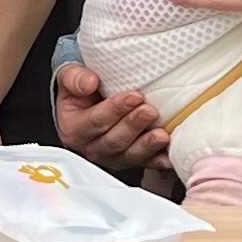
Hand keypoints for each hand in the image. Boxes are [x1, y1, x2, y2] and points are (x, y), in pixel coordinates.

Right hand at [55, 56, 171, 175]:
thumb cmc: (81, 90)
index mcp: (73, 129)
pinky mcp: (131, 161)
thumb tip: (90, 82)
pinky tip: (171, 156)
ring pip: (130, 155)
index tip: (134, 96)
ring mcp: (112, 157)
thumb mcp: (70, 77)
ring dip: (147, 145)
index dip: (115, 109)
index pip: (95, 121)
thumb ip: (75, 78)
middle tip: (150, 111)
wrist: (88, 101)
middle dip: (133, 126)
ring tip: (162, 134)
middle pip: (114, 141)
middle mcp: (91, 147)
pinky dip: (160, 161)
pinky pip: (147, 164)